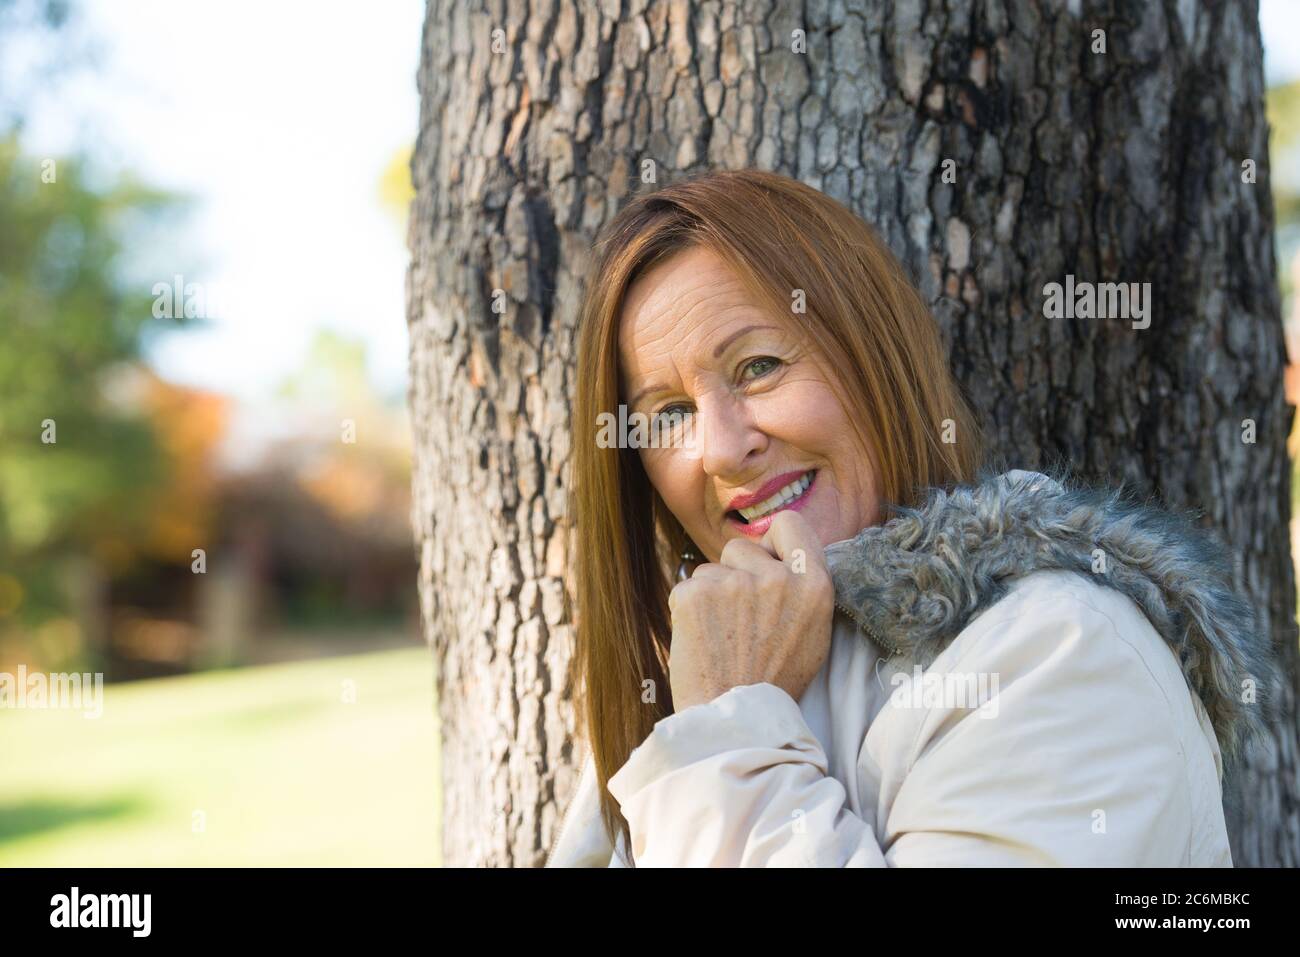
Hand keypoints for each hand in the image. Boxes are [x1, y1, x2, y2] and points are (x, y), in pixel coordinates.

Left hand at [667, 510, 834, 710]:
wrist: (735, 720)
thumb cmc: (773, 680)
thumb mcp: (813, 633)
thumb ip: (801, 587)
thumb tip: (776, 552)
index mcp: (814, 585)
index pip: (789, 524)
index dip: (772, 542)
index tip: (765, 562)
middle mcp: (777, 578)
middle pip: (741, 548)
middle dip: (735, 574)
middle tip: (740, 620)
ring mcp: (734, 584)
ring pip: (710, 570)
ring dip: (711, 595)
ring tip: (722, 637)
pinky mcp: (695, 594)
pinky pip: (686, 587)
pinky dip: (688, 611)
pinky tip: (701, 641)